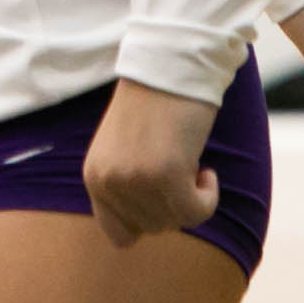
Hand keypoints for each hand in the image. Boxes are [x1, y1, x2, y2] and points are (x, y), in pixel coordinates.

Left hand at [82, 80, 223, 246]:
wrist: (169, 68)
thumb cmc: (152, 107)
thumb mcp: (124, 152)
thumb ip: (127, 188)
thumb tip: (149, 228)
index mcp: (94, 176)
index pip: (117, 234)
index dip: (146, 223)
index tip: (162, 199)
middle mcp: (108, 182)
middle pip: (154, 229)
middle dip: (173, 207)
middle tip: (181, 170)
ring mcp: (135, 181)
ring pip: (178, 221)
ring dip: (193, 198)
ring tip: (191, 163)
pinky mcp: (166, 175)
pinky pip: (197, 212)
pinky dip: (209, 196)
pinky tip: (206, 168)